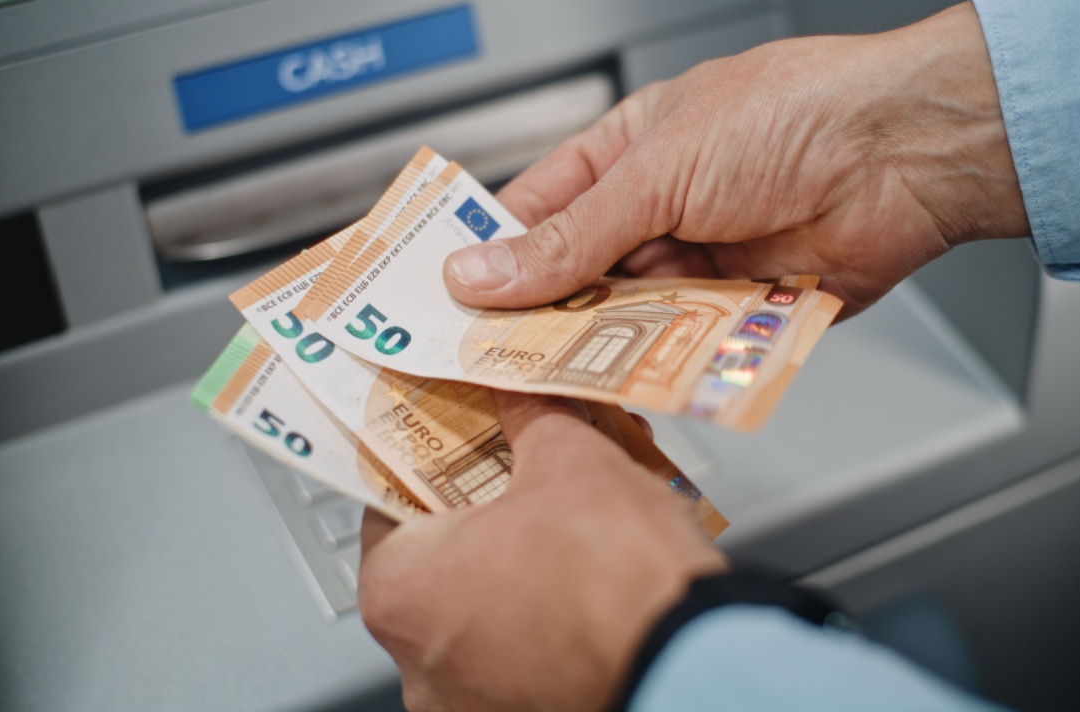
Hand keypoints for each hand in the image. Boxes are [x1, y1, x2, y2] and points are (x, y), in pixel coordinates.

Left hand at [357, 392, 726, 711]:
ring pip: (489, 606)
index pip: (388, 504)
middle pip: (444, 558)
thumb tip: (522, 398)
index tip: (464, 442)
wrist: (690, 661)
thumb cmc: (615, 580)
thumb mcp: (568, 461)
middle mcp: (419, 660)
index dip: (435, 461)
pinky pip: (527, 647)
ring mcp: (470, 700)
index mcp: (399, 590)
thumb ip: (531, 421)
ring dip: (528, 560)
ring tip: (580, 516)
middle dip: (494, 508)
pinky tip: (596, 572)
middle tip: (531, 471)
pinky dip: (554, 611)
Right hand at [444, 2, 1028, 318]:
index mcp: (627, 152)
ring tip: (547, 374)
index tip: (449, 297)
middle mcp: (658, 209)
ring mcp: (698, 262)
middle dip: (538, 313)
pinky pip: (678, 346)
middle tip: (488, 354)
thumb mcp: (657, 171)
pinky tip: (623, 380)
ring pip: (621, 317)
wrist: (904, 155)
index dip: (492, 251)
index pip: (537, 208)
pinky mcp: (737, 311)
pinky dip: (654, 363)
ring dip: (593, 343)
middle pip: (575, 275)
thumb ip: (570, 236)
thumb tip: (482, 270)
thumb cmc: (791, 117)